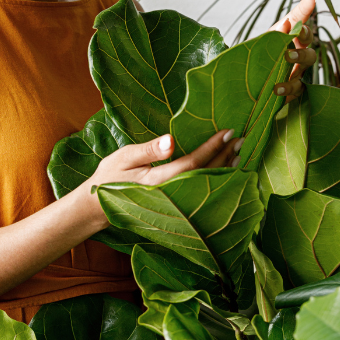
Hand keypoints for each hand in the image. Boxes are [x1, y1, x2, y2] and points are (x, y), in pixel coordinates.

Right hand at [80, 129, 242, 229]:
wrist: (98, 207)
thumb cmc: (109, 177)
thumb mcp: (124, 157)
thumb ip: (148, 150)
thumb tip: (172, 141)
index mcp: (160, 181)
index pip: (193, 162)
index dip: (212, 147)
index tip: (227, 132)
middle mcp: (172, 194)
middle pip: (206, 174)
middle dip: (225, 156)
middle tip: (241, 139)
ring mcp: (174, 203)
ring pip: (206, 185)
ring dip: (224, 168)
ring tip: (239, 153)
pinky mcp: (174, 205)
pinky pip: (200, 190)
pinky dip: (215, 178)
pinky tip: (224, 170)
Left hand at [270, 0, 316, 100]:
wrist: (249, 73)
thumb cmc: (267, 48)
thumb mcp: (274, 32)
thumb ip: (291, 19)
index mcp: (296, 41)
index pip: (305, 34)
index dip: (304, 31)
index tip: (297, 29)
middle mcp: (300, 58)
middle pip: (310, 54)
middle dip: (301, 53)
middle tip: (288, 54)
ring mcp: (298, 75)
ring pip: (305, 73)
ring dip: (294, 74)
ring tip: (283, 67)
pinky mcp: (292, 91)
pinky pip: (295, 90)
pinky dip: (287, 88)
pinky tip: (275, 88)